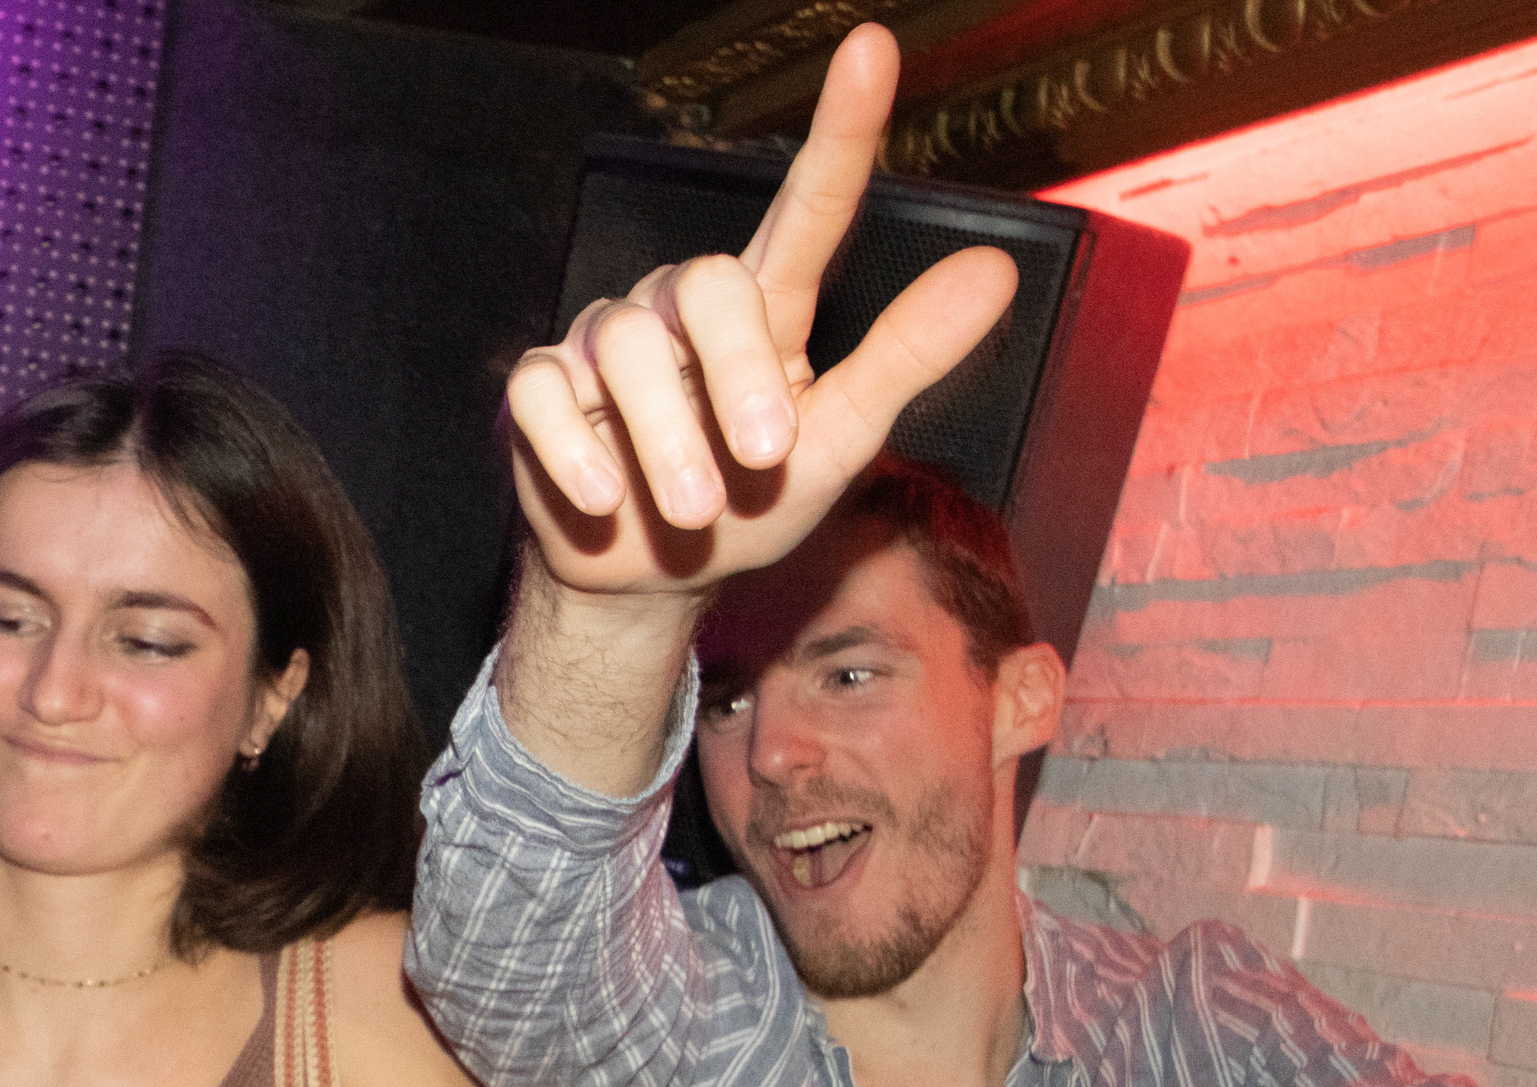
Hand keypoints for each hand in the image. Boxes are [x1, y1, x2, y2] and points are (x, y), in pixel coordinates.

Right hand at [503, 24, 1018, 601]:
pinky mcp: (539, 394)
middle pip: (707, 285)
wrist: (649, 584)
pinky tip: (606, 500)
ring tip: (692, 512)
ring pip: (625, 346)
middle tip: (762, 457)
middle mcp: (683, 309)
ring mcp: (604, 347)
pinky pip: (544, 394)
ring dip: (665, 438)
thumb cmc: (749, 505)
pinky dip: (573, 451)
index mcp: (767, 310)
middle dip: (735, 373)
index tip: (871, 51)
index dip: (840, 132)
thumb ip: (906, 357)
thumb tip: (997, 269)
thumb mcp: (840, 442)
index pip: (809, 208)